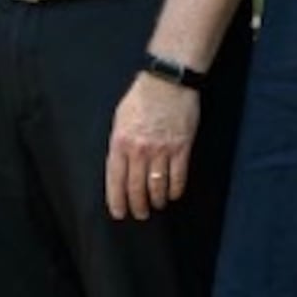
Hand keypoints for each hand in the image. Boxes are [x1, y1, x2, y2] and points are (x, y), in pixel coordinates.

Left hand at [104, 71, 199, 219]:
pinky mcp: (181, 148)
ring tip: (156, 205)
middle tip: (140, 214)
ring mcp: (161, 150)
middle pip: (136, 188)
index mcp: (120, 143)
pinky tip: (173, 194)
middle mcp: (139, 150)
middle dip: (137, 206)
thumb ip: (119, 144)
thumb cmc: (142, 97)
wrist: (168, 82)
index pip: (116, 180)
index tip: (119, 213)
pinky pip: (178, 177)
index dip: (117, 201)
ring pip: (157, 187)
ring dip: (156, 201)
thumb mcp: (120, 119)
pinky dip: (175, 190)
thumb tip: (119, 166)